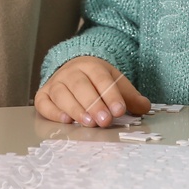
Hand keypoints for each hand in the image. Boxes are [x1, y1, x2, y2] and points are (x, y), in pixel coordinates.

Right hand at [35, 56, 150, 126]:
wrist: (72, 70)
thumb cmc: (96, 81)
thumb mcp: (116, 83)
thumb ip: (130, 97)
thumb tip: (144, 107)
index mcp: (91, 65)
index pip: (101, 78)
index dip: (111, 95)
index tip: (119, 111)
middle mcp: (71, 72)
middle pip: (80, 86)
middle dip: (93, 104)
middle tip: (104, 121)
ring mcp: (55, 83)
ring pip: (61, 94)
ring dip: (75, 109)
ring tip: (88, 123)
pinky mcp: (43, 95)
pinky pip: (44, 102)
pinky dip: (53, 112)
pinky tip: (65, 121)